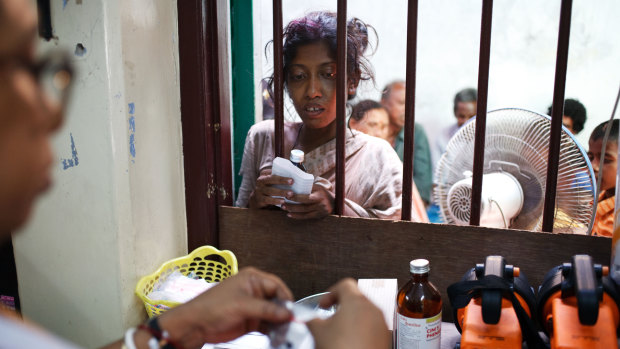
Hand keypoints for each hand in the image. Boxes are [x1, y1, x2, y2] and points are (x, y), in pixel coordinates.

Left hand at [157, 267, 293, 347]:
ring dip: (279, 323)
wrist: (195, 326)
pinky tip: (276, 336)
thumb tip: (286, 313)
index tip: (292, 311)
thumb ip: (266, 309)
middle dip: (284, 312)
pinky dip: (272, 330)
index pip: (276, 286)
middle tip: (291, 323)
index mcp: (252, 279)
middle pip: (277, 300)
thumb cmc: (211, 307)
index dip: (285, 298)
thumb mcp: (242, 305)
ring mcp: (252, 307)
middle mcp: (254, 291)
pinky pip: (267, 325)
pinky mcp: (250, 321)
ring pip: (273, 314)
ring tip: (285, 332)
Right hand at [249, 169, 294, 207]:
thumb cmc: (269, 188)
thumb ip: (280, 177)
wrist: (257, 200)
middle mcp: (260, 181)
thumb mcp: (272, 181)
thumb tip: (298, 172)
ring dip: (281, 192)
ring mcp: (259, 190)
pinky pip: (267, 200)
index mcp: (264, 174)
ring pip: (270, 190)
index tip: (291, 174)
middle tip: (292, 181)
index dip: (281, 171)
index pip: (272, 171)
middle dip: (281, 180)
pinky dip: (275, 201)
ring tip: (290, 194)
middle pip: (271, 179)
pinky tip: (283, 201)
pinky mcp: (259, 200)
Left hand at [281, 184, 333, 218]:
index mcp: (320, 194)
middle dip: (292, 205)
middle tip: (282, 203)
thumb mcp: (318, 187)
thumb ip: (308, 186)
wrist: (335, 203)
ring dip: (292, 211)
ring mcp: (320, 211)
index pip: (306, 197)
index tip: (287, 195)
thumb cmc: (322, 192)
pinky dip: (297, 216)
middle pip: (304, 206)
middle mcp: (321, 203)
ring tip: (284, 208)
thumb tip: (293, 182)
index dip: (296, 197)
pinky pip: (306, 217)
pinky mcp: (319, 216)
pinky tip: (289, 215)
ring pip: (304, 212)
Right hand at [306, 279, 389, 348]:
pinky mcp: (386, 337)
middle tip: (330, 320)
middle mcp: (372, 309)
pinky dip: (362, 331)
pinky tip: (351, 344)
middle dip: (341, 308)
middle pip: (356, 298)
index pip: (344, 284)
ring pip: (365, 313)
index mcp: (356, 301)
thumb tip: (310, 320)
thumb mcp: (318, 332)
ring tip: (340, 335)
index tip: (323, 305)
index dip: (330, 293)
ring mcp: (382, 323)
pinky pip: (372, 327)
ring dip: (351, 320)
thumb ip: (312, 320)